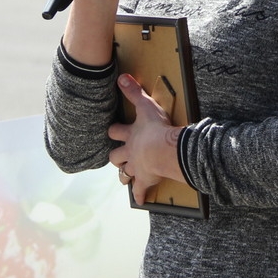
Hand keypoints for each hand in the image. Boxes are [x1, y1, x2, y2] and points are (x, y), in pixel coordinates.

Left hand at [106, 74, 183, 204]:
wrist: (164, 150)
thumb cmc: (156, 128)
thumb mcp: (145, 106)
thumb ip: (134, 91)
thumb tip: (121, 77)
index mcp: (130, 135)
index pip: (116, 132)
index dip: (114, 131)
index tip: (113, 131)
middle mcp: (129, 153)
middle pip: (115, 157)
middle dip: (116, 157)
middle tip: (118, 157)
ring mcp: (137, 167)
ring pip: (125, 174)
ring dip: (124, 175)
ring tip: (125, 177)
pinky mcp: (146, 179)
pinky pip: (141, 189)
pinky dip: (140, 194)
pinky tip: (140, 200)